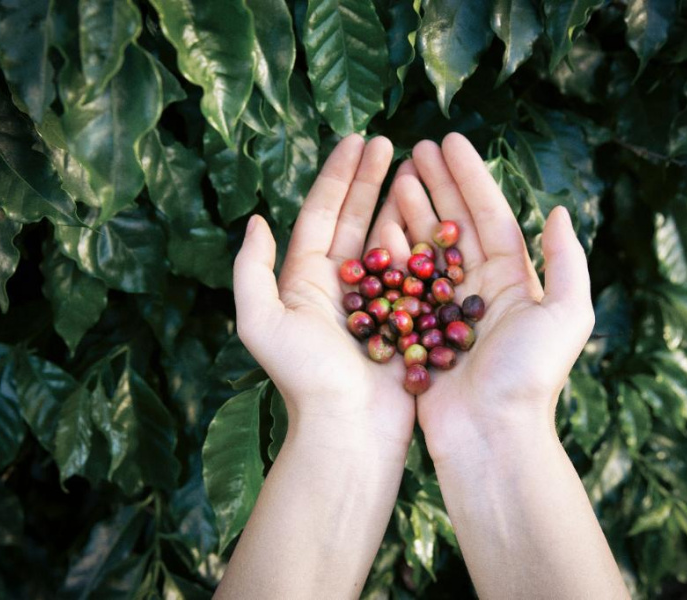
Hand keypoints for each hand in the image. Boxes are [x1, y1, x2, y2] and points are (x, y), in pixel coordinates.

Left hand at [233, 134, 413, 450]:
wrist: (348, 429)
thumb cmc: (305, 378)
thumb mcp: (261, 322)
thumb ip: (251, 270)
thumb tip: (257, 221)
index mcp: (304, 281)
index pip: (322, 215)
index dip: (339, 176)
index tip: (357, 141)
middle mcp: (339, 286)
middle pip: (354, 219)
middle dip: (369, 179)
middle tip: (388, 142)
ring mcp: (374, 301)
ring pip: (386, 240)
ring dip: (397, 203)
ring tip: (413, 168)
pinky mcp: (403, 319)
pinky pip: (413, 272)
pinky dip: (422, 241)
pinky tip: (435, 214)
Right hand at [392, 133, 594, 460]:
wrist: (491, 436)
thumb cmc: (529, 376)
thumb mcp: (566, 314)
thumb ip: (566, 261)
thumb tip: (560, 210)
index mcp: (513, 281)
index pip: (489, 215)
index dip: (469, 176)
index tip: (448, 141)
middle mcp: (478, 290)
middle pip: (454, 224)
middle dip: (435, 185)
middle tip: (413, 149)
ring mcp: (443, 309)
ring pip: (424, 248)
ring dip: (409, 211)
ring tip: (392, 176)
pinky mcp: (416, 331)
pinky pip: (401, 283)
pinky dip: (390, 253)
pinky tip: (376, 224)